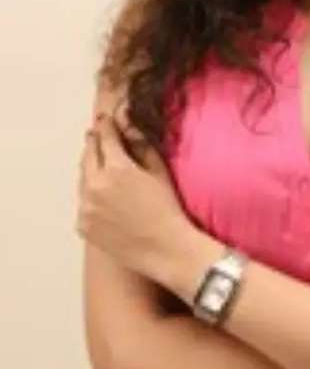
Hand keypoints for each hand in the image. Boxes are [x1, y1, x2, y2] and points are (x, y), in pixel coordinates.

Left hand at [75, 111, 192, 279]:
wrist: (166, 249)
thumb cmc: (168, 210)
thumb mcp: (159, 171)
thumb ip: (141, 145)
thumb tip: (128, 125)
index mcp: (116, 169)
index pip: (104, 138)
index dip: (105, 126)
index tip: (104, 119)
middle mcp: (95, 186)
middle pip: (88, 156)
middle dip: (93, 144)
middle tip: (96, 136)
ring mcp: (86, 207)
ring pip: (82, 180)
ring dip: (90, 169)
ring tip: (100, 165)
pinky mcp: (83, 225)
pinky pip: (83, 203)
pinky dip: (90, 196)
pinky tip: (102, 196)